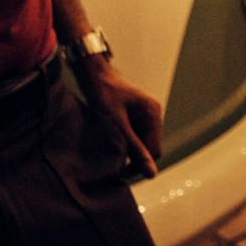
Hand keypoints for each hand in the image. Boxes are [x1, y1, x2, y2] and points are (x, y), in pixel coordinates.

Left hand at [75, 58, 162, 176]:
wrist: (91, 71)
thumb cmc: (103, 92)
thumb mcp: (117, 123)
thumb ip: (134, 148)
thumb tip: (152, 174)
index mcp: (153, 113)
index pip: (154, 150)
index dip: (140, 165)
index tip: (121, 174)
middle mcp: (152, 114)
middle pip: (148, 147)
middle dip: (133, 158)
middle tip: (113, 169)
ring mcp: (143, 114)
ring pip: (140, 142)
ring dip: (127, 151)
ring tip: (109, 157)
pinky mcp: (133, 115)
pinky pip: (133, 135)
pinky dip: (123, 142)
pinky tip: (110, 145)